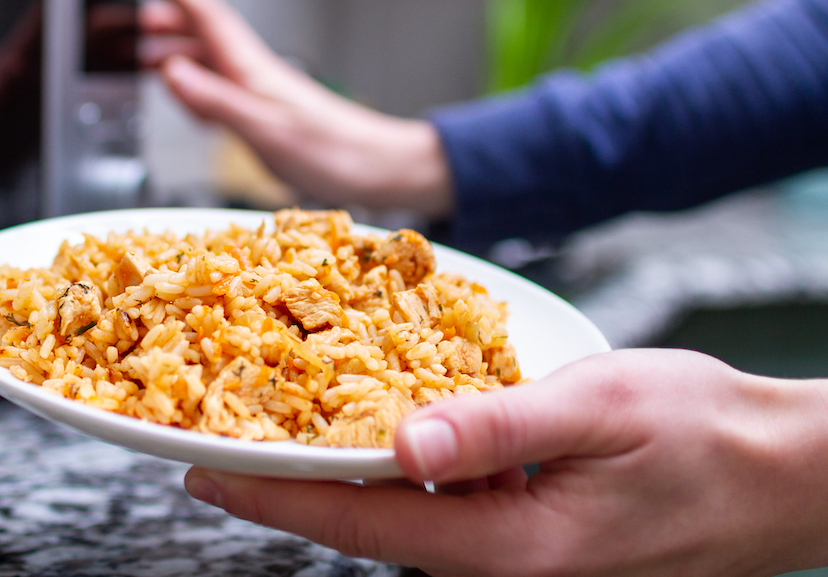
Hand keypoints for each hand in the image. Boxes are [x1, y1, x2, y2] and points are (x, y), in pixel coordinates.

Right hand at [133, 0, 454, 216]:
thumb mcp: (267, 130)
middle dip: (160, 17)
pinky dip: (192, 87)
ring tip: (138, 54)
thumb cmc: (335, 153)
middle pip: (199, 34)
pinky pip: (217, 91)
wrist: (380, 170)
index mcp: (252, 69)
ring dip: (171, 51)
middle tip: (123, 13)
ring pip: (206, 61)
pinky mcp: (265, 116)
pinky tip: (188, 97)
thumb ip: (217, 101)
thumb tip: (169, 72)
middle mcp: (253, 74)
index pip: (203, 15)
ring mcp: (260, 93)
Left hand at [183, 349, 827, 576]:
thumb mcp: (599, 411)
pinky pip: (442, 501)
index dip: (273, 496)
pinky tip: (377, 428)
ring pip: (398, 513)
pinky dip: (395, 465)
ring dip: (335, 472)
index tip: (202, 471)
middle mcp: (499, 561)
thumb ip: (496, 427)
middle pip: (364, 522)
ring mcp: (513, 550)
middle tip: (217, 441)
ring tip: (272, 428)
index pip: (359, 522)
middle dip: (287, 485)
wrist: (784, 474)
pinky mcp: (528, 528)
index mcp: (508, 547)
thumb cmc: (706, 438)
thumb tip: (403, 442)